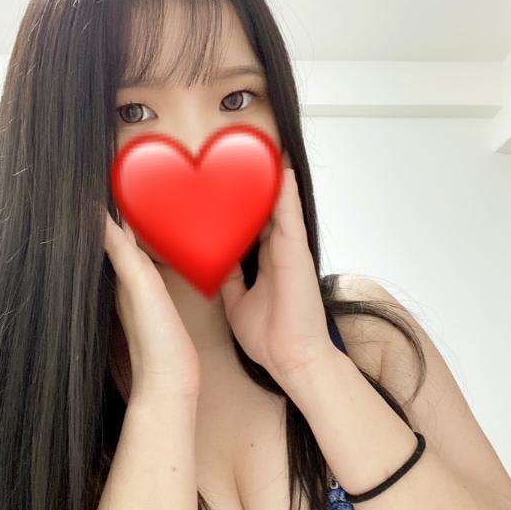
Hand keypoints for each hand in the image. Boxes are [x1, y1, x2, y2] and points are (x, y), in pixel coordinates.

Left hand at [102, 208, 199, 402]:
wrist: (171, 381)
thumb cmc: (155, 340)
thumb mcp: (138, 286)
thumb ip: (119, 251)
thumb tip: (94, 216)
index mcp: (125, 276)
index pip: (116, 234)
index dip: (117, 211)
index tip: (121, 187)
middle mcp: (131, 285)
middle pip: (128, 243)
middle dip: (131, 219)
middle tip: (140, 192)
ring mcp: (146, 298)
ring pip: (141, 257)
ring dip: (145, 237)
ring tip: (152, 214)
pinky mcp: (162, 309)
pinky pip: (158, 274)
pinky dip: (159, 258)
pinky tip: (164, 257)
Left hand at [219, 167, 335, 381]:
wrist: (291, 358)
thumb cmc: (269, 337)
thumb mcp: (237, 302)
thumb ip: (229, 279)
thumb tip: (214, 262)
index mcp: (264, 263)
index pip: (250, 225)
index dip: (238, 206)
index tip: (224, 185)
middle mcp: (277, 251)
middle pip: (264, 210)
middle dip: (254, 186)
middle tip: (242, 157)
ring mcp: (289, 249)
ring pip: (278, 206)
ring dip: (270, 181)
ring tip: (262, 151)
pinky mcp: (297, 250)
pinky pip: (290, 214)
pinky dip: (286, 191)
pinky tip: (281, 168)